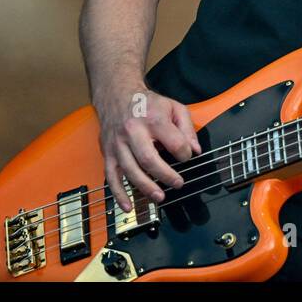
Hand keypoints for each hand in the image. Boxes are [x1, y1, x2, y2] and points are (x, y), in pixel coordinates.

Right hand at [94, 84, 201, 211]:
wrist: (116, 94)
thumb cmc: (147, 103)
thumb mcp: (173, 107)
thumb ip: (187, 128)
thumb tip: (195, 150)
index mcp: (153, 118)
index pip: (174, 142)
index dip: (184, 153)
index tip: (186, 156)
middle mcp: (133, 131)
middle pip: (149, 159)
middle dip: (165, 175)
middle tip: (178, 183)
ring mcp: (117, 143)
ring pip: (130, 170)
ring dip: (146, 188)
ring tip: (160, 197)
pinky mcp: (107, 152)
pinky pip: (111, 177)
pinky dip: (119, 194)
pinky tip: (128, 206)